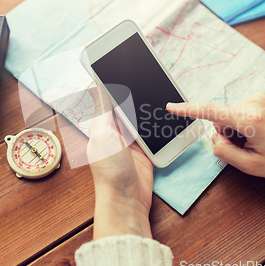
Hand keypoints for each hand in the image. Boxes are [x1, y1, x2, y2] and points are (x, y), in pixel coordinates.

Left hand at [87, 86, 153, 238]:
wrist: (127, 199)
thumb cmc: (109, 171)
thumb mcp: (103, 137)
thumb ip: (104, 112)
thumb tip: (100, 86)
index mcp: (101, 125)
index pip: (106, 99)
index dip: (111, 83)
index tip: (119, 66)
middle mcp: (115, 130)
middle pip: (126, 105)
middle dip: (133, 92)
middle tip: (145, 75)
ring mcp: (131, 139)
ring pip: (140, 115)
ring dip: (146, 107)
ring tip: (156, 88)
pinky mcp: (145, 148)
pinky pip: (151, 129)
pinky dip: (156, 122)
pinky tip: (163, 111)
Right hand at [167, 92, 264, 183]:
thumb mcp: (251, 166)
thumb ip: (224, 151)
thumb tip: (213, 136)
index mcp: (250, 119)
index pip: (211, 112)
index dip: (188, 110)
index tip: (171, 106)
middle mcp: (253, 102)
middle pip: (219, 118)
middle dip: (226, 134)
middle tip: (247, 147)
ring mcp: (257, 96)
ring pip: (227, 115)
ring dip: (234, 129)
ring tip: (256, 140)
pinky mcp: (260, 96)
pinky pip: (237, 111)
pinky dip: (241, 123)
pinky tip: (259, 132)